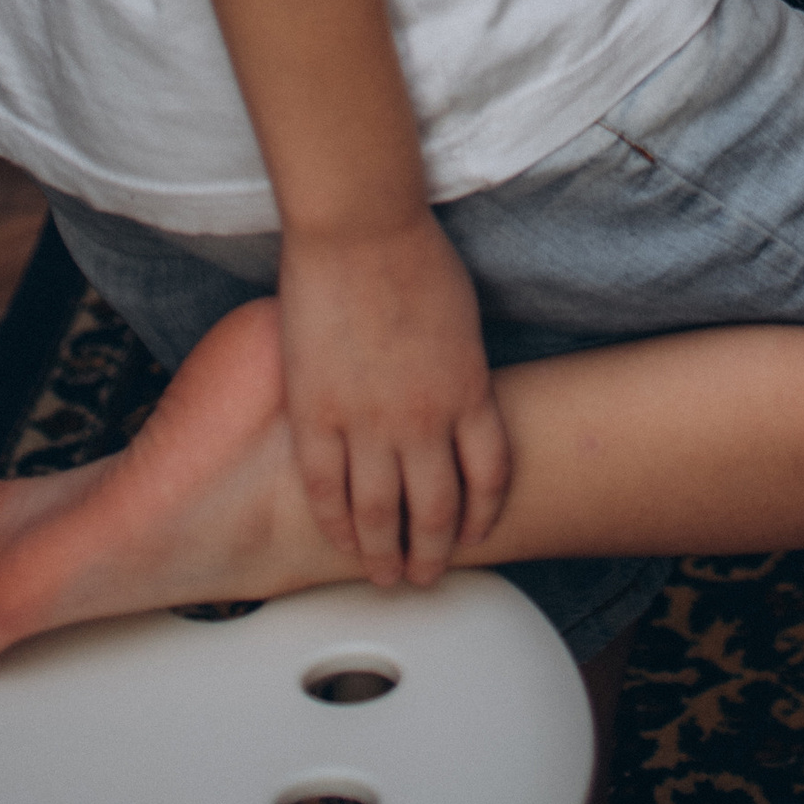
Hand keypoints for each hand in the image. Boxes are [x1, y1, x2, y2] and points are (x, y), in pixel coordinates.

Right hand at [277, 211, 512, 588]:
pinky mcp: (315, 414)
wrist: (360, 226)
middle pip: (435, 511)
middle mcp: (423, 419)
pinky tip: (338, 541)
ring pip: (378, 513)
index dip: (481, 516)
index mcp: (469, 391)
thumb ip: (461, 375)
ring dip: (382, 554)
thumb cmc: (415, 256)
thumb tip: (455, 411)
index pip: (488, 478)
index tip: (473, 537)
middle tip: (424, 577)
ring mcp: (367, 421)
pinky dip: (334, 525)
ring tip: (382, 576)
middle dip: (432, 554)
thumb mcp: (462, 323)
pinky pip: (324, 489)